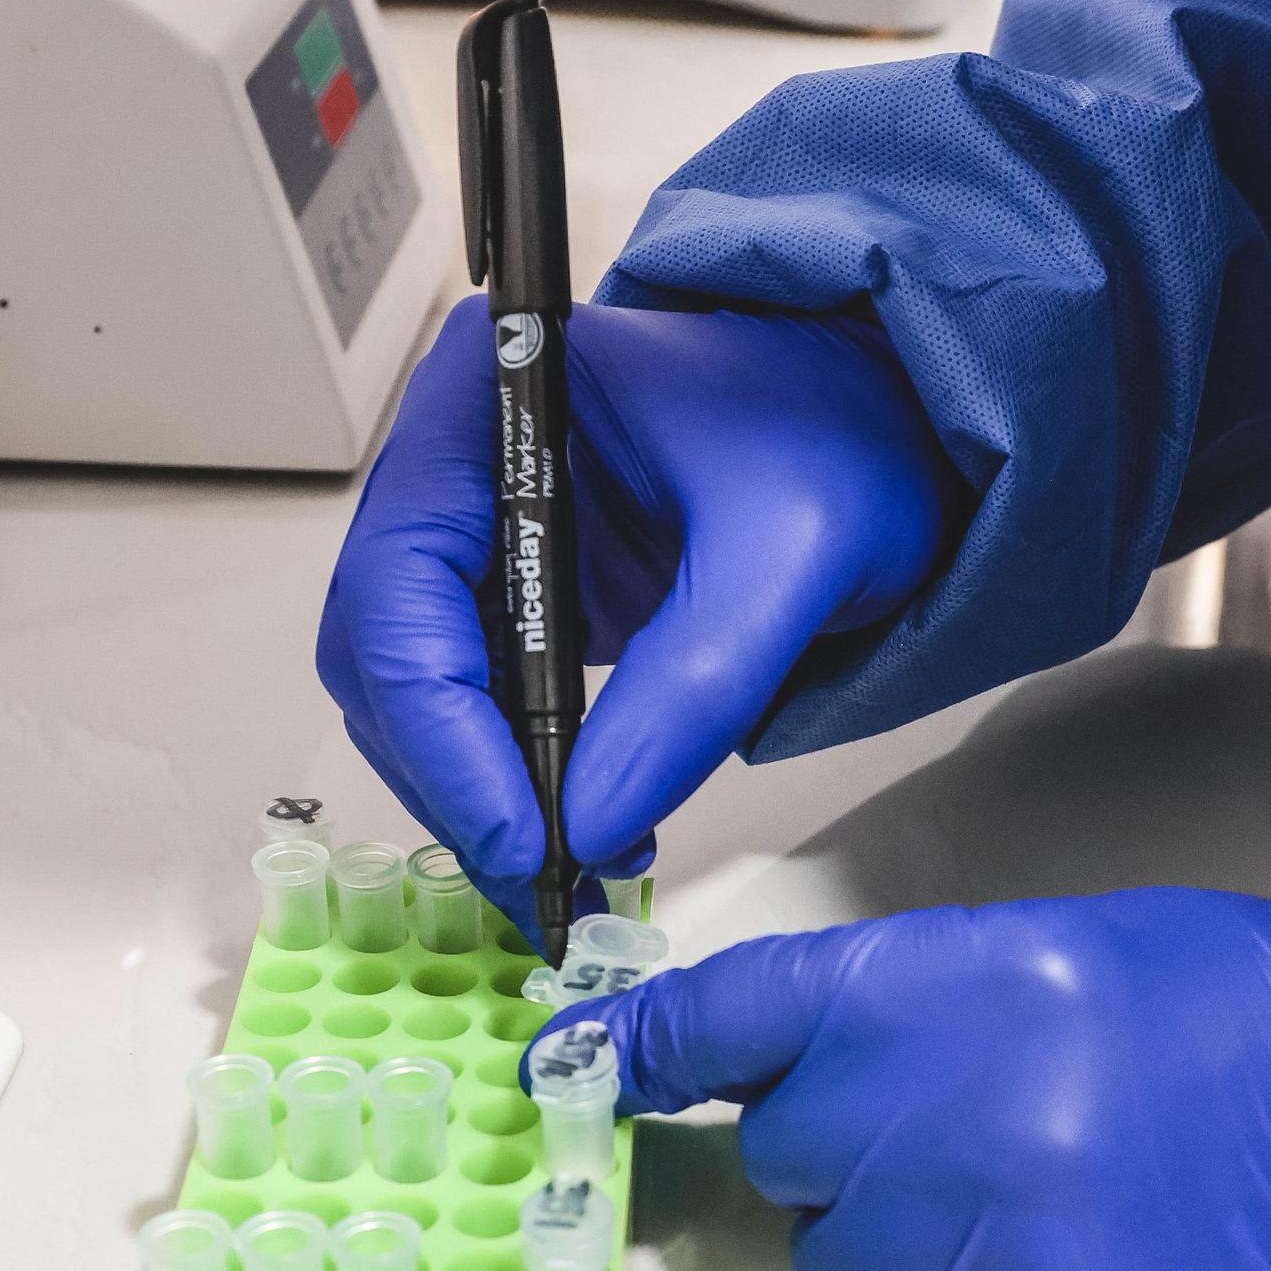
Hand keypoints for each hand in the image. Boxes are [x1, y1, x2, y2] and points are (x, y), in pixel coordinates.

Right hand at [318, 299, 954, 900]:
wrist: (887, 419)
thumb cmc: (841, 434)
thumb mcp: (790, 556)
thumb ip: (694, 689)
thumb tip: (587, 827)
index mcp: (497, 397)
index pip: (400, 577)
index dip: (438, 722)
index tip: (514, 828)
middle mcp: (462, 457)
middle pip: (383, 644)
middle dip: (449, 772)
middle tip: (535, 874)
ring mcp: (482, 528)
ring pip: (412, 689)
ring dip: (473, 790)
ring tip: (565, 867)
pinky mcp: (520, 591)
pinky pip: (474, 702)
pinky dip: (509, 777)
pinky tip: (578, 829)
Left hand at [543, 890, 1270, 1270]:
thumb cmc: (1216, 1025)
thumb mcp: (1043, 953)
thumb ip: (879, 1006)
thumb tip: (716, 1062)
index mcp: (941, 998)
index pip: (728, 1026)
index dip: (651, 1051)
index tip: (586, 1071)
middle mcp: (941, 1132)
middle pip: (789, 1166)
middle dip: (850, 1150)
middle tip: (969, 1127)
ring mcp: (986, 1268)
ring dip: (910, 1248)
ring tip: (1040, 1205)